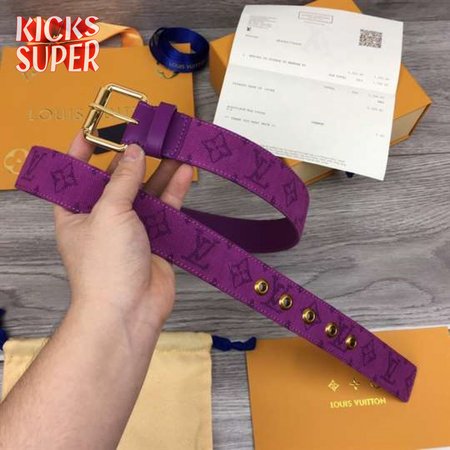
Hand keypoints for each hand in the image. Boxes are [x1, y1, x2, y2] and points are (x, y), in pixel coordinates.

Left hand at [54, 132, 192, 329]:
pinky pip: (166, 209)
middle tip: (148, 133)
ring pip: (146, 193)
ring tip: (173, 147)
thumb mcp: (109, 212)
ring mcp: (130, 229)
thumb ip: (123, 180)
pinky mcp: (156, 239)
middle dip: (132, 157)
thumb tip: (133, 152)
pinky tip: (184, 172)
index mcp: (75, 212)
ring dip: (159, 171)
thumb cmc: (105, 268)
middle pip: (116, 180)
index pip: (75, 173)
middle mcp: (102, 218)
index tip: (98, 128)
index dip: (84, 149)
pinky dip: (175, 191)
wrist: (130, 310)